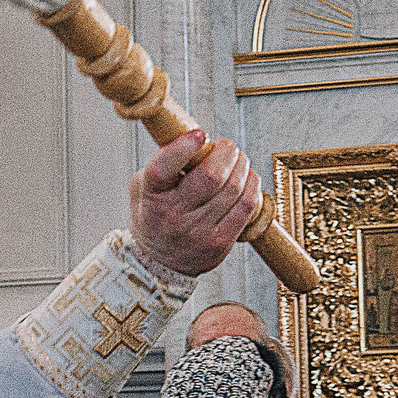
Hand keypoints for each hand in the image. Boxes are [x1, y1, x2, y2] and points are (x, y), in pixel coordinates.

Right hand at [130, 130, 259, 276]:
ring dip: (242, 166)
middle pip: (212, 176)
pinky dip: (252, 185)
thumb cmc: (154, 214)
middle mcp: (173, 214)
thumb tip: (196, 136)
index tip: (200, 135)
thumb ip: (165, 160)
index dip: (185, 147)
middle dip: (227, 152)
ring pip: (234, 188)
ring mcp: (198, 231)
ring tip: (238, 161)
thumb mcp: (144, 185)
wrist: (159, 261)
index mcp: (151, 194)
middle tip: (227, 147)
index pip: (164, 168)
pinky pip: (247, 206)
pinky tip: (247, 179)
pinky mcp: (220, 243)